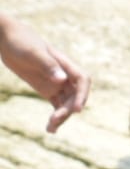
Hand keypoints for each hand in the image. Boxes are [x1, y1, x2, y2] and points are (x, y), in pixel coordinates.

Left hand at [0, 15, 90, 132]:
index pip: (82, 80)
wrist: (8, 39)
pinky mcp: (46, 88)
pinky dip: (56, 116)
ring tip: (50, 129)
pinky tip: (50, 127)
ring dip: (62, 116)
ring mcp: (55, 82)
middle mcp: (63, 74)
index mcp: (64, 63)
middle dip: (68, 109)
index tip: (76, 110)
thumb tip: (62, 81)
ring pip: (66, 102)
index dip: (82, 95)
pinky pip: (56, 104)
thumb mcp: (33, 53)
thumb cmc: (21, 41)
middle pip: (75, 94)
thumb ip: (48, 66)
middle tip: (54, 121)